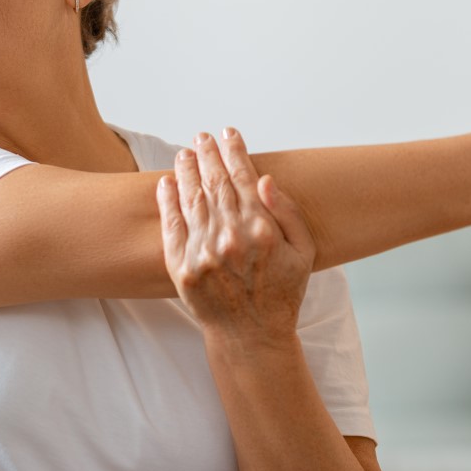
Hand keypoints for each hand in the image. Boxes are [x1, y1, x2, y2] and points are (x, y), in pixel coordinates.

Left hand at [156, 128, 315, 343]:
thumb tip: (264, 179)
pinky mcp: (182, 268)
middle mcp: (231, 237)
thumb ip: (287, 213)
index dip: (234, 151)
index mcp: (261, 229)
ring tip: (183, 154)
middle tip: (200, 138)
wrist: (251, 336)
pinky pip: (171, 226)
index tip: (227, 133)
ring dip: (185, 172)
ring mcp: (203, 252)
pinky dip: (167, 201)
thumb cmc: (282, 293)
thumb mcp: (303, 252)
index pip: (242, 177)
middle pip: (214, 182)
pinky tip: (166, 184)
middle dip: (207, 155)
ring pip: (191, 199)